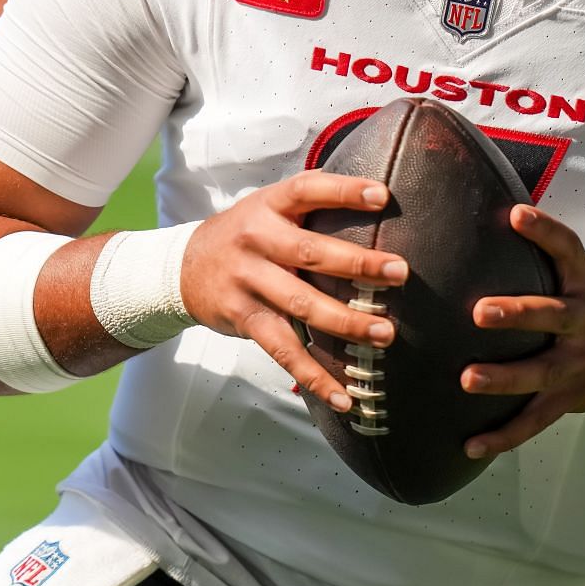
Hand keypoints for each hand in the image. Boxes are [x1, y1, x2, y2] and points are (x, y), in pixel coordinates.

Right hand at [180, 171, 408, 413]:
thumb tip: (378, 201)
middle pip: (310, 252)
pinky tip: (343, 396)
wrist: (184, 268)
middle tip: (400, 273)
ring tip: (385, 333)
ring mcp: (248, 281)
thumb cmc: (245, 235)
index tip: (382, 196)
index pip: (307, 190)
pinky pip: (283, 351)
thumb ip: (308, 206)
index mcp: (269, 206)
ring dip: (347, 322)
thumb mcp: (268, 208)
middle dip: (358, 264)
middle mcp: (256, 240)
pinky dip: (313, 376)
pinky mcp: (245, 319)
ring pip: (302, 305)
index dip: (343, 190)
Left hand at [460, 204, 584, 459]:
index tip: (515, 214)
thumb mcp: (573, 273)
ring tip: (467, 379)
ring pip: (541, 374)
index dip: (545, 232)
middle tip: (479, 311)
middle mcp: (584, 323)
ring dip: (504, 378)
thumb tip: (481, 208)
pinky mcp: (567, 400)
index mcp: (583, 284)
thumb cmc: (583, 303)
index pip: (568, 250)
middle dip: (518, 314)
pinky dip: (503, 436)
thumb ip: (538, 252)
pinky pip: (535, 421)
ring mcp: (576, 365)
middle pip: (553, 316)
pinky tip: (470, 445)